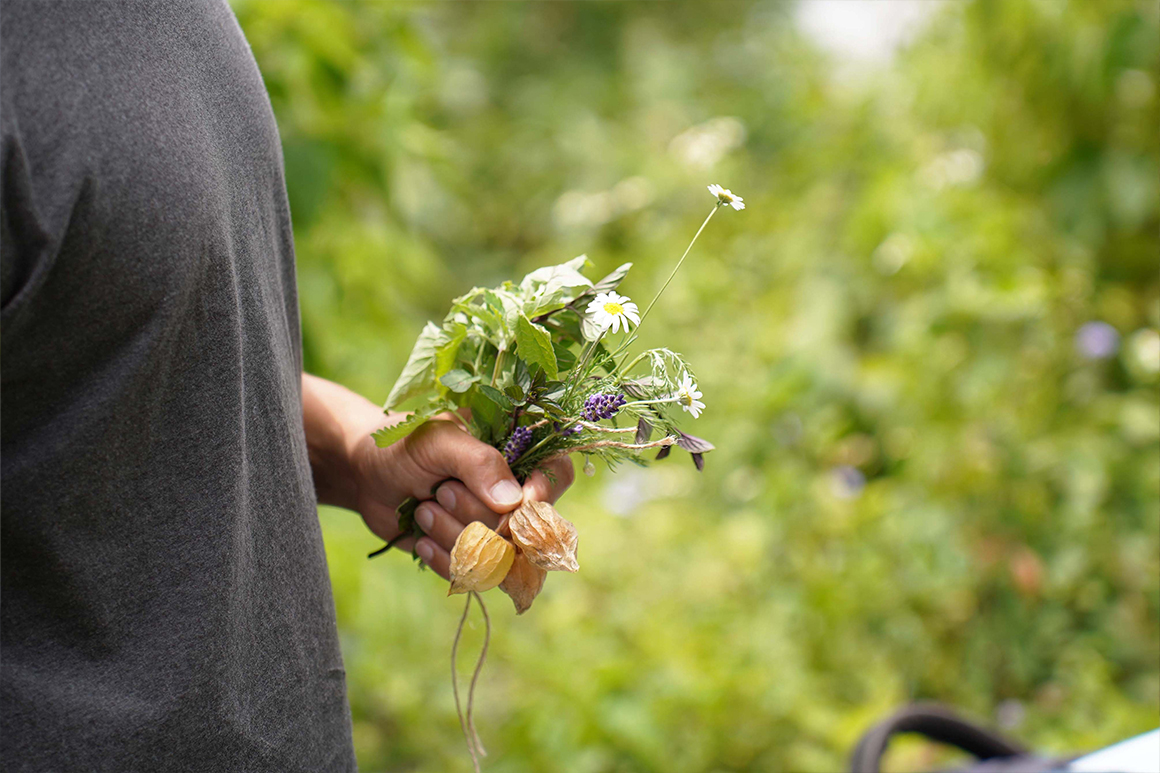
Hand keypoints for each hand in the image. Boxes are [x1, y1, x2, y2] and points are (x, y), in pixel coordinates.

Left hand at [302, 374, 574, 579]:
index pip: (558, 473)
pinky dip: (445, 559)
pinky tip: (421, 538)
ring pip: (499, 554)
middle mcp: (514, 491)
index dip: (545, 492)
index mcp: (517, 451)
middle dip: (477, 514)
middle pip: (524, 523)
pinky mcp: (473, 554)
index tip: (519, 502)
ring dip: (455, 536)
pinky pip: (475, 573)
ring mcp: (495, 526)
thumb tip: (515, 503)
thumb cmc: (404, 446)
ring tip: (423, 510)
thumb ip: (478, 463)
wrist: (367, 476)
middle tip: (440, 492)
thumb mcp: (438, 440)